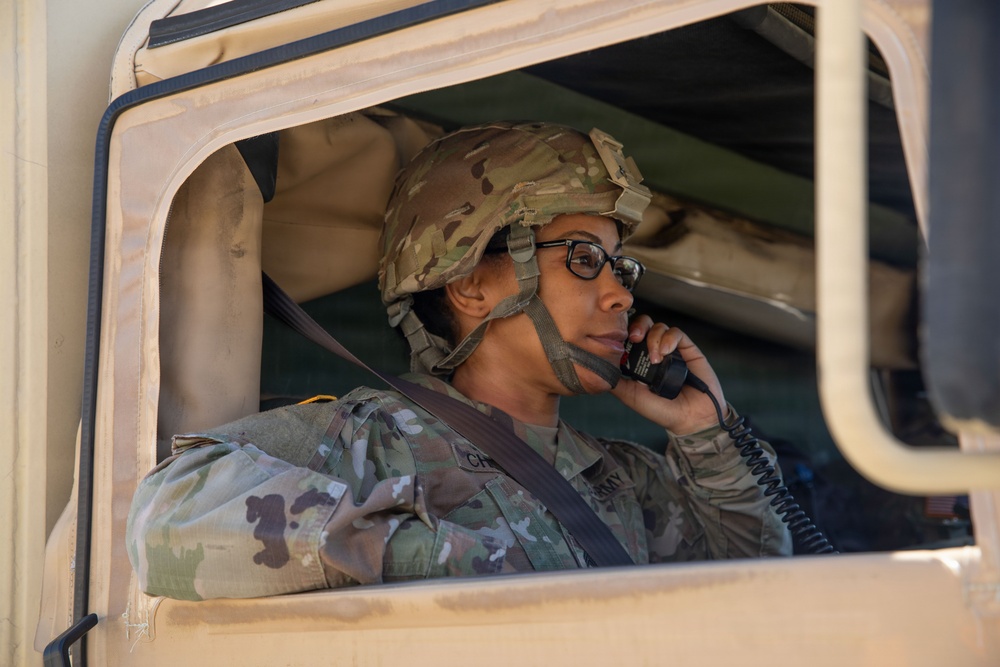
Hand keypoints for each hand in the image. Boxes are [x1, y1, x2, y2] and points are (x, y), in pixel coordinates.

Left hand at [610, 315, 727, 434]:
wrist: (690, 419)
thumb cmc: (661, 411)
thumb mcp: (631, 396)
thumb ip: (616, 381)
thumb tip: (597, 369)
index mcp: (639, 361)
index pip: (629, 337)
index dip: (623, 333)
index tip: (619, 340)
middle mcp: (654, 352)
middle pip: (644, 325)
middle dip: (638, 326)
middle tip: (634, 337)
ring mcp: (671, 350)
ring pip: (659, 327)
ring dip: (654, 338)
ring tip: (655, 358)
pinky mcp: (688, 349)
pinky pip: (677, 333)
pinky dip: (669, 338)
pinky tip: (666, 352)